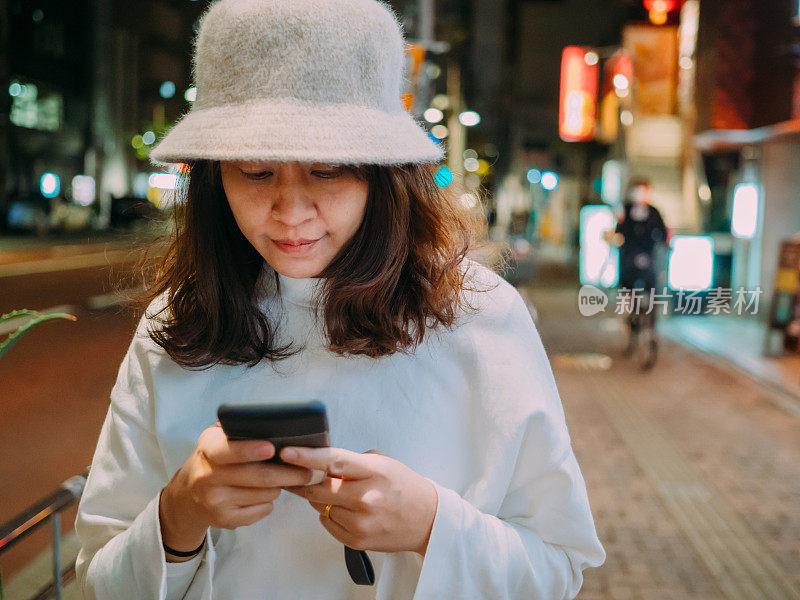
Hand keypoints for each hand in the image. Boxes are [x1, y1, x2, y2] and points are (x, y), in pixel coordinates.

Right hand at [159, 423, 314, 560]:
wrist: (186, 496)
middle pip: (260, 477)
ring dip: (280, 485)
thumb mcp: (216, 439)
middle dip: (292, 473)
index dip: (250, 450)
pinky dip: (270, 501)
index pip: (229, 450)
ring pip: (266, 493)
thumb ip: (238, 429)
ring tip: (282, 478)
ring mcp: (216, 501)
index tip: (272, 448)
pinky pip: (262, 510)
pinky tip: (264, 494)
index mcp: (208, 450)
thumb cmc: (213, 459)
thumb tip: (275, 423)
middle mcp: (208, 477)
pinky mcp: (224, 520)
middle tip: (312, 471)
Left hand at [279, 446, 437, 556]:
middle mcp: (366, 497)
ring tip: (341, 494)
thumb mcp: (382, 463)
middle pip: (319, 488)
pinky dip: (330, 514)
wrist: (427, 519)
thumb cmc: (402, 486)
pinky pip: (327, 523)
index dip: (306, 457)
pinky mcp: (358, 540)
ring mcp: (362, 522)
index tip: (286, 453)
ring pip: (320, 507)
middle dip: (304, 481)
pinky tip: (346, 510)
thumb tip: (320, 463)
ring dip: (321, 498)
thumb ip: (351, 462)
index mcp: (374, 472)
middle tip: (297, 475)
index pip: (333, 461)